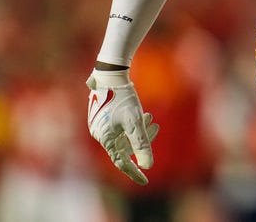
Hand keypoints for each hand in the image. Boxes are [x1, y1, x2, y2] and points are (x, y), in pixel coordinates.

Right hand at [86, 68, 159, 184]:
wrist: (110, 74)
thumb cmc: (123, 98)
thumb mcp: (135, 122)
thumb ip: (141, 144)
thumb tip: (148, 165)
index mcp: (105, 139)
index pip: (121, 162)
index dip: (134, 172)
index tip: (145, 181)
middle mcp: (100, 134)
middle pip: (125, 147)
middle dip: (142, 141)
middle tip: (155, 128)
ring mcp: (100, 125)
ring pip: (124, 136)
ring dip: (139, 130)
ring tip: (150, 118)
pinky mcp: (103, 116)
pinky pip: (120, 128)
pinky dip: (133, 125)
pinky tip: (143, 115)